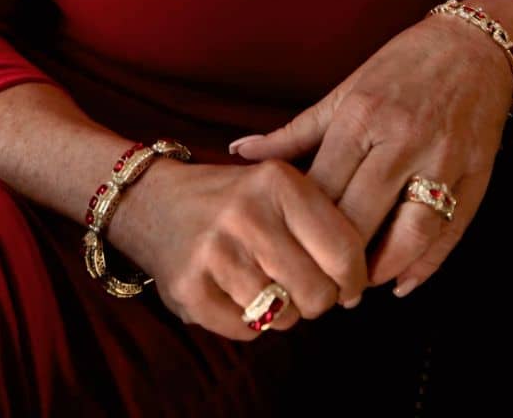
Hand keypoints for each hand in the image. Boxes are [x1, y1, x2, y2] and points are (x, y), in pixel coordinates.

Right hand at [108, 157, 369, 340]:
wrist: (152, 200)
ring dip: (283, 313)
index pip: (344, 250)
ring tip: (268, 287)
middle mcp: (248, 213)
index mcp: (279, 181)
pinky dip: (248, 323)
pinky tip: (236, 294)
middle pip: (319, 292)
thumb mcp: (277, 183)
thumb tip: (361, 277)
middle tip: (306, 290)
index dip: (354, 278)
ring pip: (285, 316)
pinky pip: (246, 331)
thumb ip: (321, 218)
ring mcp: (217, 251)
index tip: (349, 285)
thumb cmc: (232, 199)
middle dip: (319, 300)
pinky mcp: (191, 288)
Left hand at [228, 17, 512, 297]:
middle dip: (337, 260)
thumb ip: (296, 132)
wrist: (474, 46)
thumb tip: (241, 151)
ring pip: (408, 234)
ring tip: (358, 286)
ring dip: (381, 270)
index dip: (302, 228)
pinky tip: (402, 282)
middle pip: (362, 216)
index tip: (288, 251)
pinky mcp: (475, 176)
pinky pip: (448, 234)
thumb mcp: (346, 90)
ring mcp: (442, 160)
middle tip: (318, 284)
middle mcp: (402, 139)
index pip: (325, 188)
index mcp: (363, 114)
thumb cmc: (402, 65)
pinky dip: (424, 266)